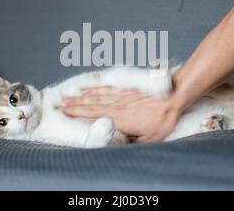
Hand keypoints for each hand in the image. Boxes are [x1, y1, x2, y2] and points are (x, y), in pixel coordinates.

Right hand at [59, 86, 182, 141]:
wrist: (173, 97)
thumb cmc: (162, 119)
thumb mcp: (149, 139)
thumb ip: (133, 143)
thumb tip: (122, 146)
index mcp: (119, 118)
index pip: (93, 116)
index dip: (77, 114)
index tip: (64, 112)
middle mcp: (116, 105)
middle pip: (91, 104)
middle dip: (74, 105)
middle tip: (60, 104)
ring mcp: (120, 95)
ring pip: (97, 95)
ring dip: (82, 96)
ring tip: (69, 95)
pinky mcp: (126, 89)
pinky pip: (108, 87)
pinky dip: (96, 86)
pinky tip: (89, 87)